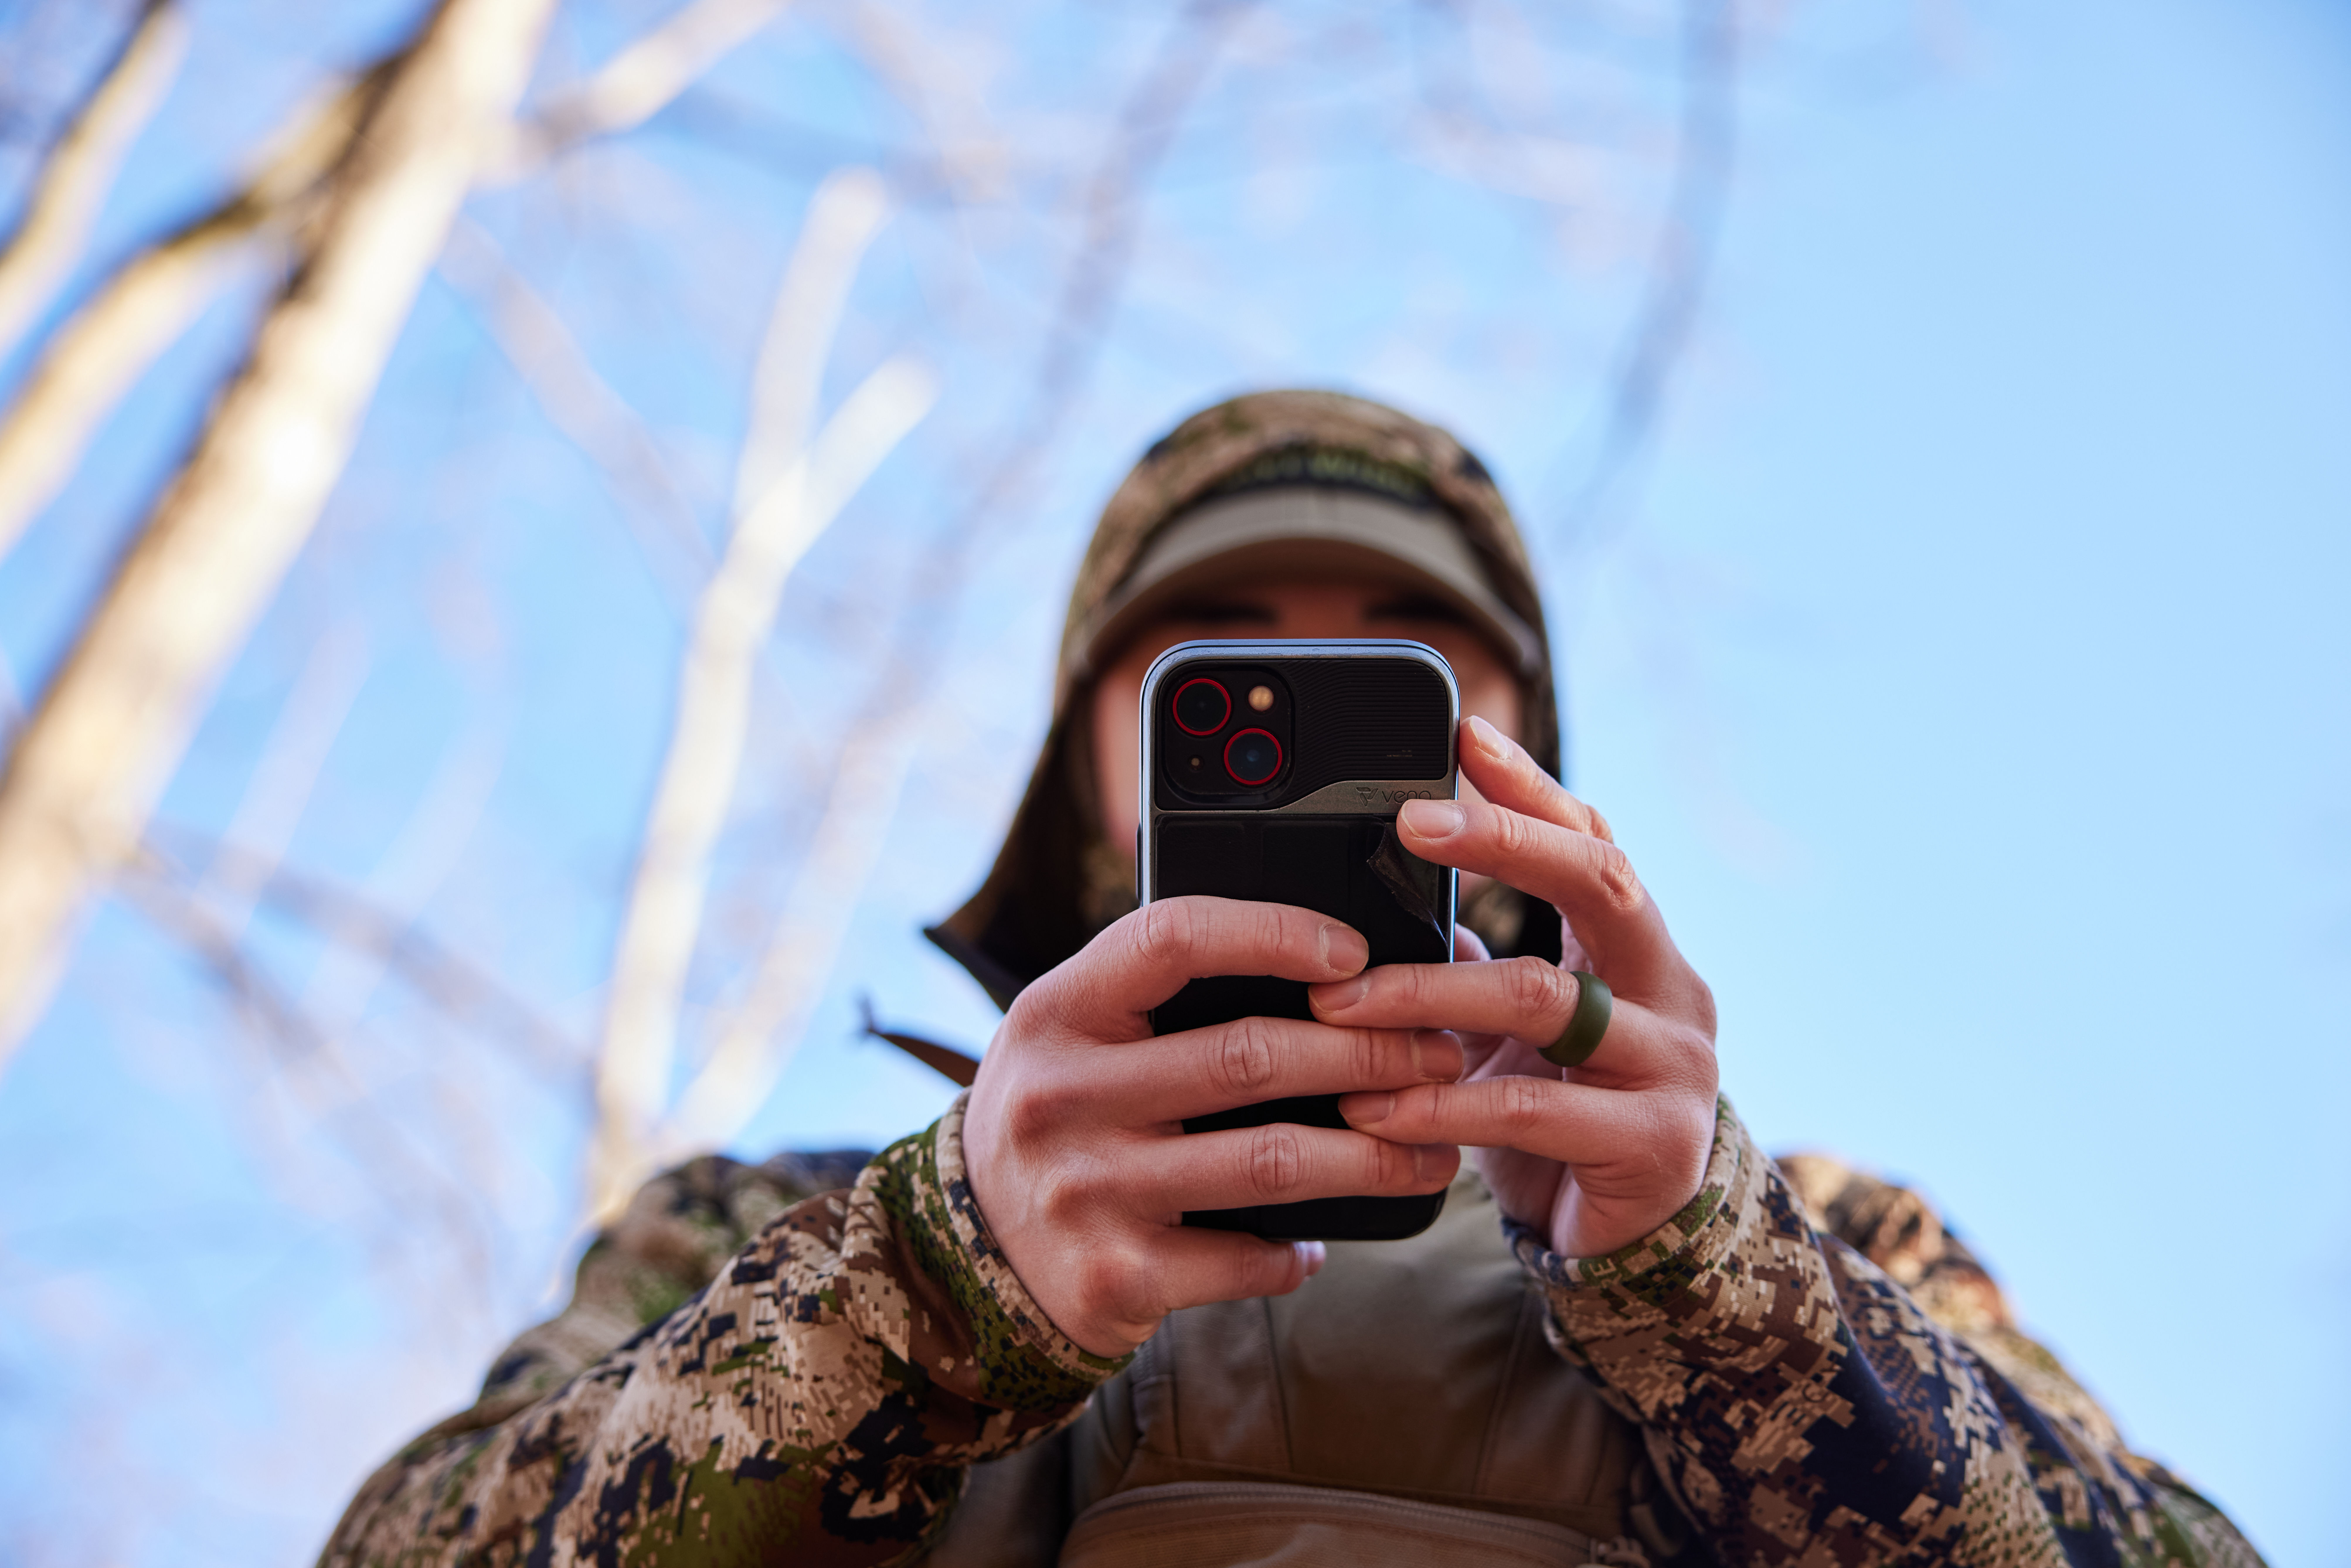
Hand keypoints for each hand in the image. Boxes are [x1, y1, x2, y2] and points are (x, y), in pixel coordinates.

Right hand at [963, 897, 1462, 1356]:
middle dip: (1368, 1054)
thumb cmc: (1061, 1114)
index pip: (1173, 938)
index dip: (1274, 933)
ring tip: (1433, 1151)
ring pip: (1270, 1162)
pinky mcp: (1114, 1278)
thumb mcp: (1078, 1032)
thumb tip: (1327, 965)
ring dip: (1372, 1157)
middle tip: (1439, 1055)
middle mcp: (1060, 1096)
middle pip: (1249, 1056)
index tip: (1357, 952)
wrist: (971, 1247)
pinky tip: (1326, 1242)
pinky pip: (1242, 1259)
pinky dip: (1299, 1252)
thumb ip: (1165, 994)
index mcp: (1057, 1011)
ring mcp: (1085, 1191)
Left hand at [1308, 716, 1718, 1259]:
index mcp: (1637, 951)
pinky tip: (1371, 1106)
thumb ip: (1467, 965)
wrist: (1632, 1250)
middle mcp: (1673, 991)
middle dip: (1505, 842)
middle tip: (1409, 823)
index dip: (1532, 787)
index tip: (1464, 734)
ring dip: (1425, 996)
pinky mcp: (1652, 1145)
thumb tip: (1381, 895)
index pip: (1594, 841)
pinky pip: (1528, 1108)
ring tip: (1333, 1005)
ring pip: (1544, 999)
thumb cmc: (1561, 1122)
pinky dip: (1438, 1105)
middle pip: (1600, 884)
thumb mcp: (1509, 1035)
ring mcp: (1674, 1066)